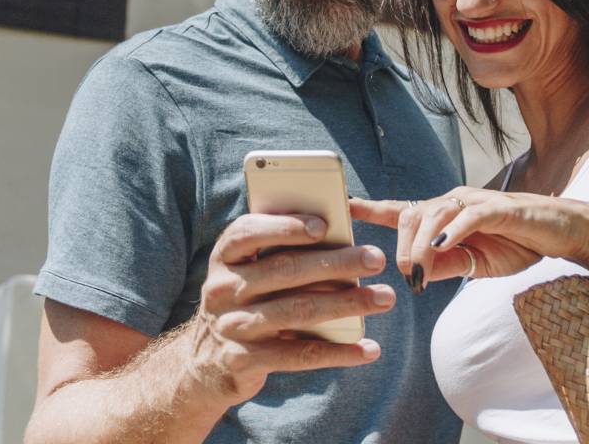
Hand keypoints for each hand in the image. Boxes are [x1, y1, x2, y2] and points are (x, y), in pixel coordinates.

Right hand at [187, 213, 394, 402]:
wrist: (204, 364)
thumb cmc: (244, 304)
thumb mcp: (247, 274)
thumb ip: (279, 255)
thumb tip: (341, 242)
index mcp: (224, 258)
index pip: (248, 232)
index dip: (285, 226)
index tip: (324, 225)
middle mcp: (223, 289)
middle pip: (284, 270)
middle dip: (336, 262)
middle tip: (376, 258)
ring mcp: (233, 326)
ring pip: (298, 311)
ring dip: (347, 303)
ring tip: (384, 298)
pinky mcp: (245, 360)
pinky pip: (299, 354)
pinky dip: (339, 352)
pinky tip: (368, 349)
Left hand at [350, 188, 588, 288]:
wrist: (560, 234)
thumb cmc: (516, 245)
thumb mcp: (474, 264)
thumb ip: (444, 266)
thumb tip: (415, 274)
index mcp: (444, 215)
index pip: (400, 209)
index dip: (370, 208)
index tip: (341, 208)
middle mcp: (454, 202)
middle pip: (411, 214)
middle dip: (400, 246)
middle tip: (407, 277)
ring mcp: (475, 202)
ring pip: (434, 215)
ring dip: (421, 246)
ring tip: (417, 271)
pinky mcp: (499, 208)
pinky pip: (468, 216)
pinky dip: (451, 231)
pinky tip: (441, 247)